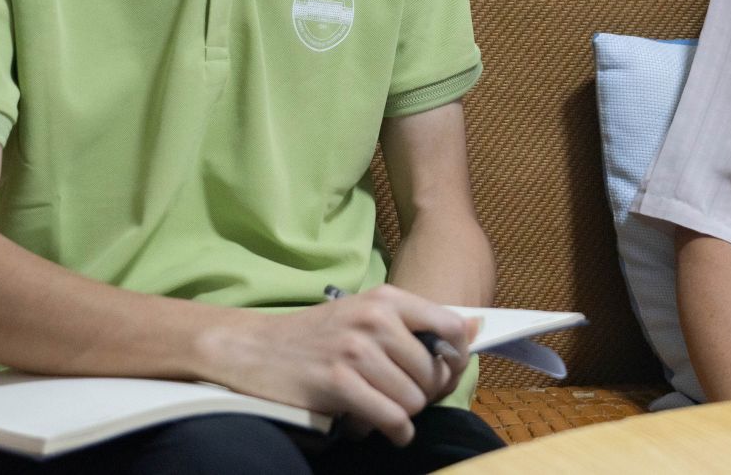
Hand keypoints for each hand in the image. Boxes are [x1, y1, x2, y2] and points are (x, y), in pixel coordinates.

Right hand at [214, 286, 474, 445]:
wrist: (255, 348)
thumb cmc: (317, 335)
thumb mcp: (367, 313)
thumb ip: (418, 322)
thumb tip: (476, 327)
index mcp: (386, 298)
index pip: (450, 327)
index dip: (456, 358)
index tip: (445, 373)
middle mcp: (375, 319)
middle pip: (432, 373)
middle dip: (424, 394)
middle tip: (404, 398)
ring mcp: (355, 350)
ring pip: (414, 400)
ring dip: (405, 415)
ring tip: (385, 410)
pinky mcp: (338, 382)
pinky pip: (391, 418)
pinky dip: (395, 432)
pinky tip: (387, 430)